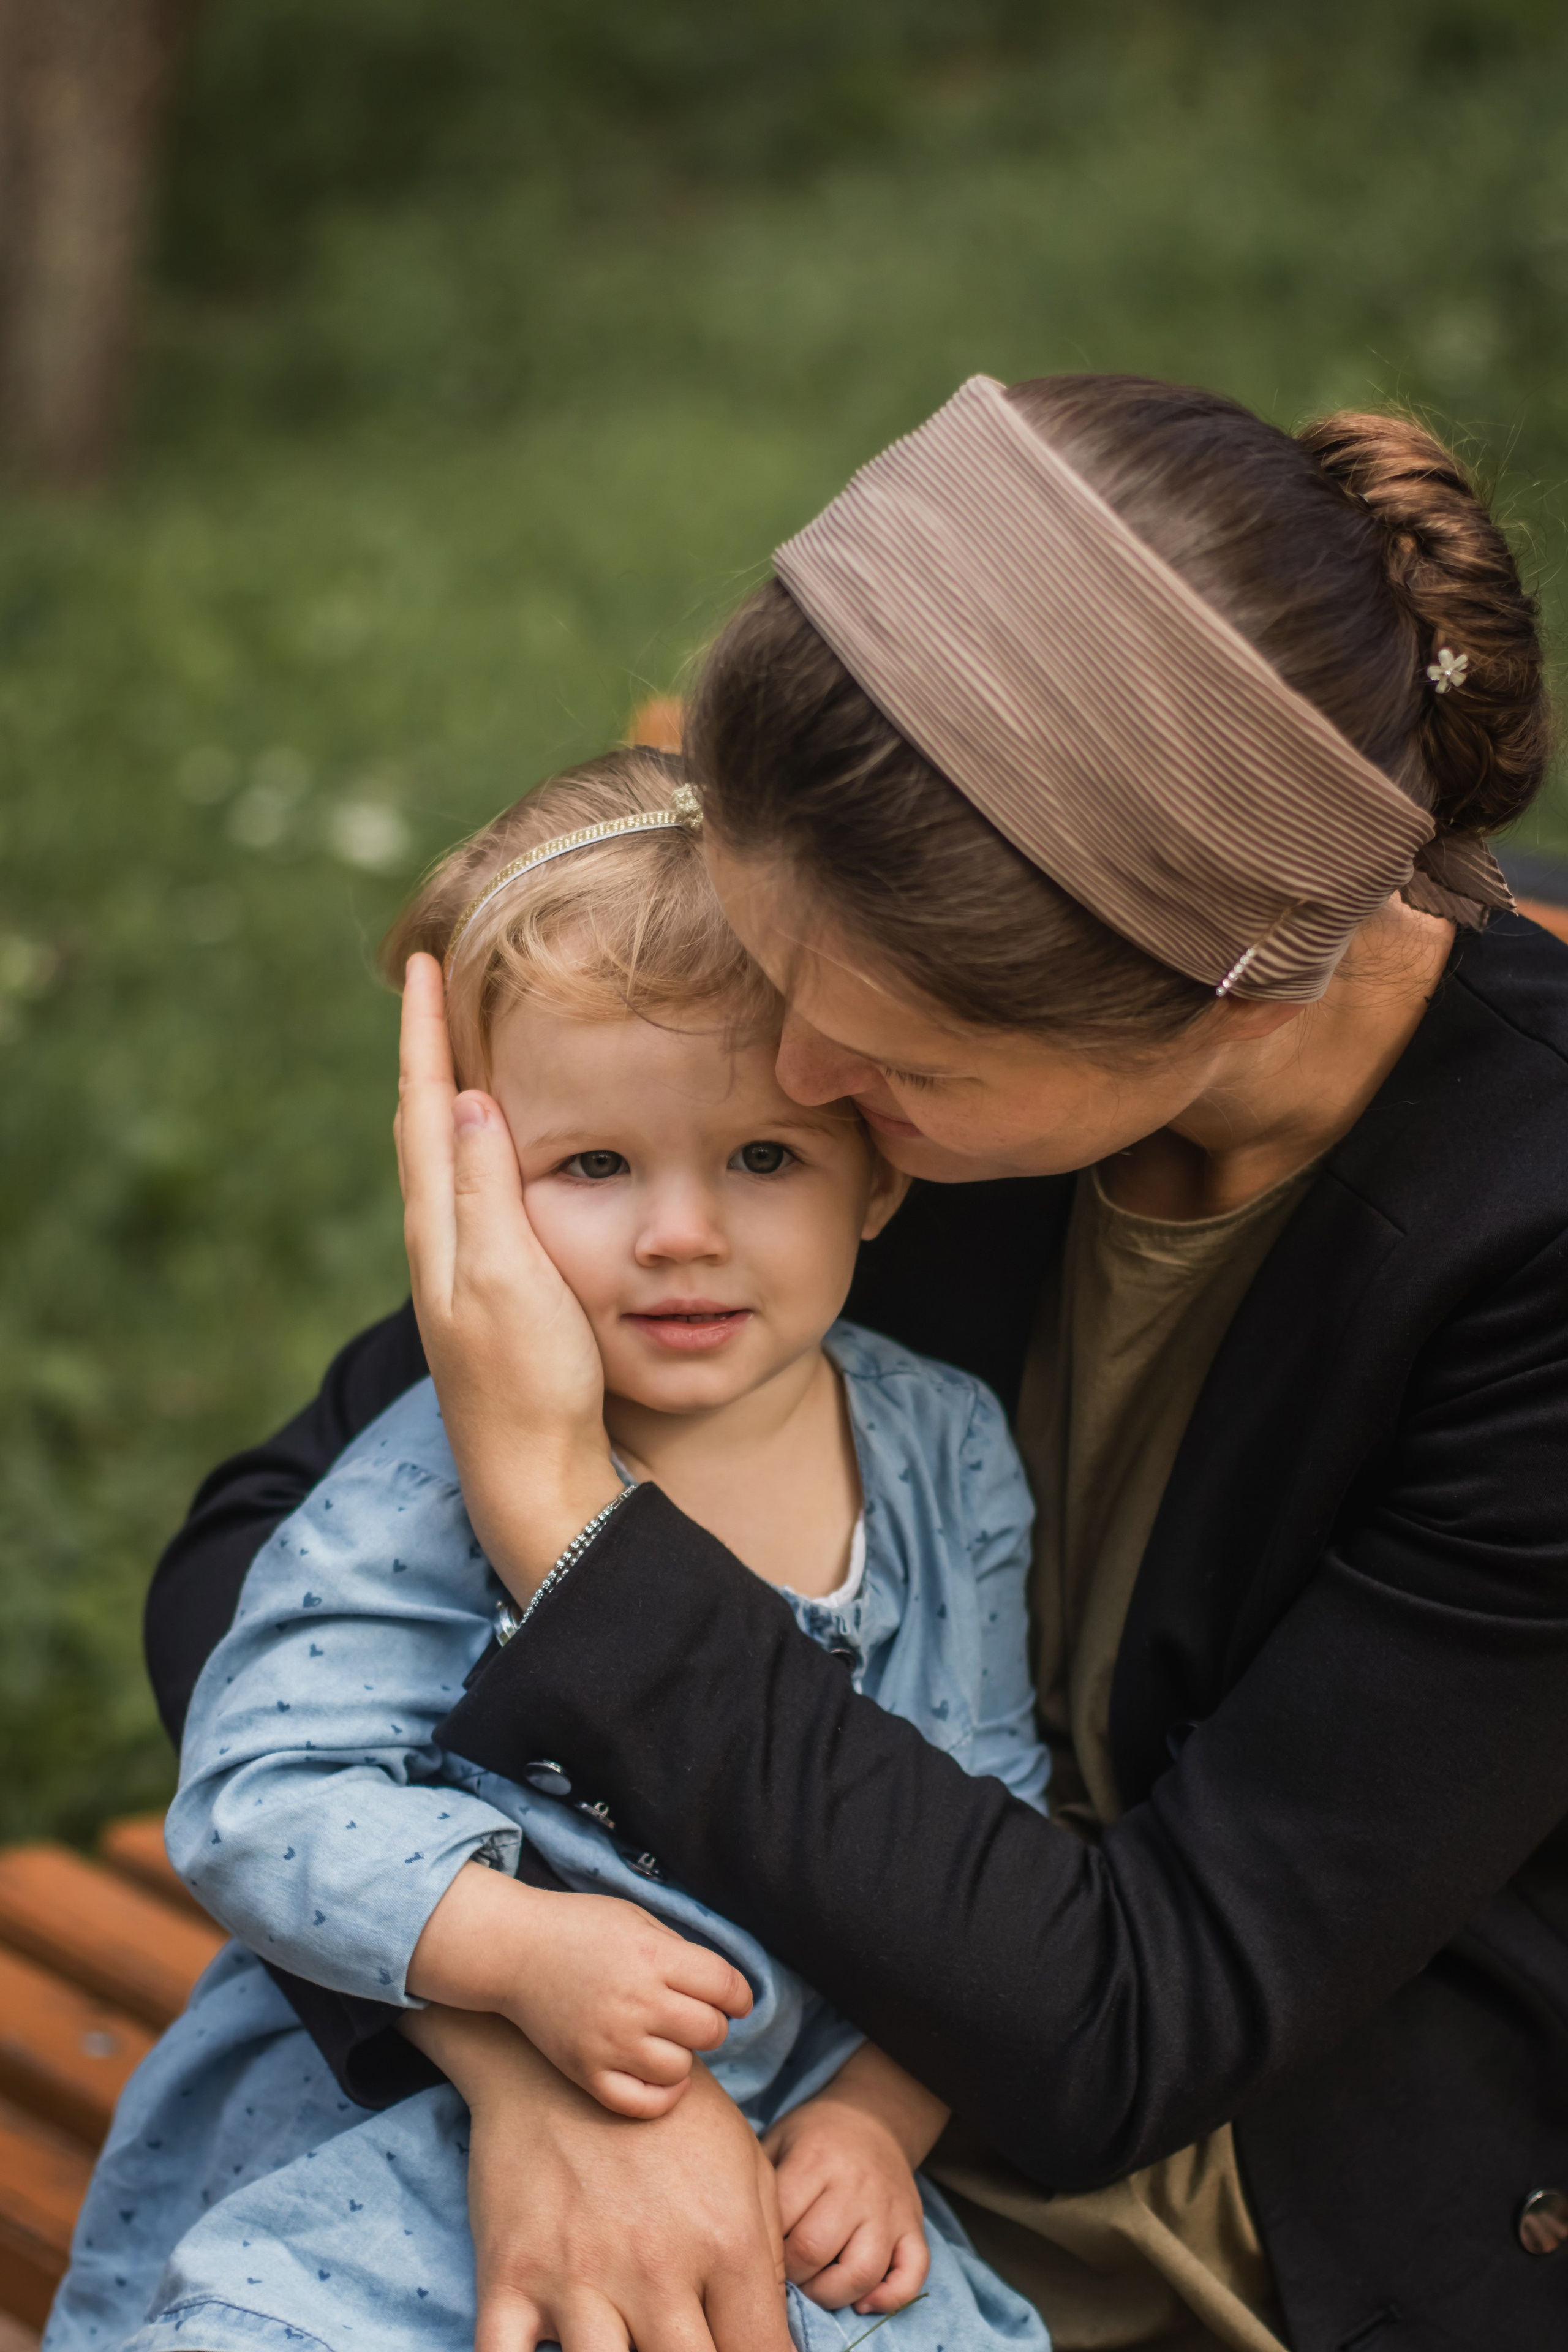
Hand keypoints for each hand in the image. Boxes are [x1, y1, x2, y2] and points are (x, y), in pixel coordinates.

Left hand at [395, 952, 619, 1594]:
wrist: (534, 1474)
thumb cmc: (529, 1383)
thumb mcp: (510, 1279)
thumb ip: (486, 1192)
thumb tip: (466, 1098)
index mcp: (440, 1227)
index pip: (422, 1105)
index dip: (422, 1031)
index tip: (422, 961)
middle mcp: (438, 1240)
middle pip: (419, 1121)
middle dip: (424, 1045)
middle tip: (429, 980)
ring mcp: (459, 1267)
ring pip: (437, 1156)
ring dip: (440, 1089)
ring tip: (450, 1039)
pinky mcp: (487, 1289)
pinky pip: (464, 1188)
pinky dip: (466, 1142)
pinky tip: (483, 1148)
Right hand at [401, 2008, 793, 2351]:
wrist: (551, 2060)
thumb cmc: (662, 2112)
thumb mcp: (743, 2161)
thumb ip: (767, 2256)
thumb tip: (770, 2337)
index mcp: (722, 2241)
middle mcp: (653, 2268)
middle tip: (690, 2345)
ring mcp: (576, 2277)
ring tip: (632, 2350)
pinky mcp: (509, 2277)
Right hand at [406, 1861, 753, 2117]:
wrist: (512, 1950)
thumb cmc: (580, 1928)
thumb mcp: (638, 1919)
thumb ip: (680, 1952)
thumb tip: (723, 1990)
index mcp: (653, 1955)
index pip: (726, 1987)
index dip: (740, 1995)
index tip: (735, 2000)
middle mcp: (637, 2001)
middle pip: (711, 2031)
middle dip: (712, 2023)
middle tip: (694, 2014)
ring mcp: (611, 2041)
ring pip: (681, 2069)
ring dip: (683, 2054)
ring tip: (664, 2037)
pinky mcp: (587, 2072)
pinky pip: (643, 2104)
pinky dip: (660, 2095)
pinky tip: (657, 2073)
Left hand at [762, 2043, 945, 2315]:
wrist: (872, 2116)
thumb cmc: (812, 2137)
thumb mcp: (777, 2140)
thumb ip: (758, 2184)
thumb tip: (733, 2237)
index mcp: (815, 2159)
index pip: (782, 2221)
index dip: (762, 2248)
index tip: (756, 2251)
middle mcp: (855, 2184)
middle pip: (815, 2251)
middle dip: (792, 2275)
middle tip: (784, 2272)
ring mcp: (889, 2208)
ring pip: (863, 2271)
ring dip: (831, 2293)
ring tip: (815, 2286)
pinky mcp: (914, 2226)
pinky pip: (912, 2273)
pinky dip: (890, 2299)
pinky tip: (862, 2301)